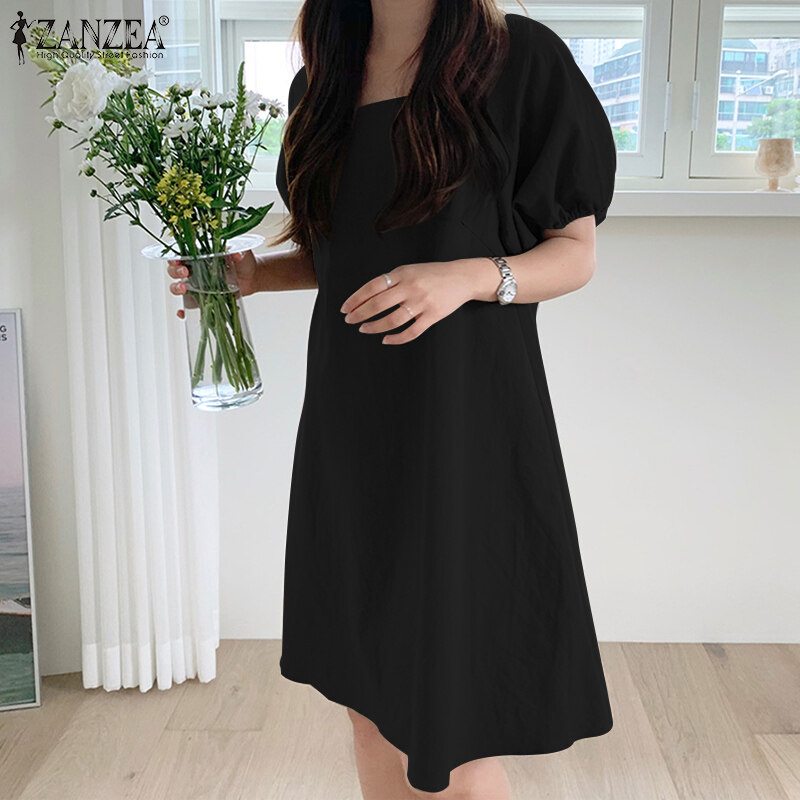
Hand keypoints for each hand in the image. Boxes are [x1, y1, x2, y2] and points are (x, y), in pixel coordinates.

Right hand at [167, 250, 258, 318]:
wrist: (252, 278)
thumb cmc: (243, 262)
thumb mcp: (241, 254)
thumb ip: (237, 252)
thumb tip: (236, 254)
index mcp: (199, 256)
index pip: (181, 254)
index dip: (176, 257)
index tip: (179, 260)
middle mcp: (194, 270)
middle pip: (174, 270)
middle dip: (175, 272)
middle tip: (184, 273)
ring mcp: (196, 285)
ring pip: (178, 287)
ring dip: (176, 288)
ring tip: (183, 289)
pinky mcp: (202, 299)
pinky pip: (189, 305)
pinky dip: (183, 310)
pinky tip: (183, 313)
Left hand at [340, 259, 496, 343]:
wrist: (461, 278)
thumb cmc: (432, 275)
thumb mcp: (409, 270)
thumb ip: (390, 281)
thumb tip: (366, 297)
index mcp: (402, 273)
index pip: (372, 287)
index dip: (356, 299)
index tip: (345, 308)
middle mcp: (410, 287)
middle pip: (378, 304)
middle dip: (359, 314)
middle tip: (349, 320)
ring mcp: (421, 303)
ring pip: (392, 320)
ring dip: (374, 327)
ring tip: (363, 329)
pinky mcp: (432, 316)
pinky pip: (410, 332)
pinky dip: (396, 338)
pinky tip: (386, 339)